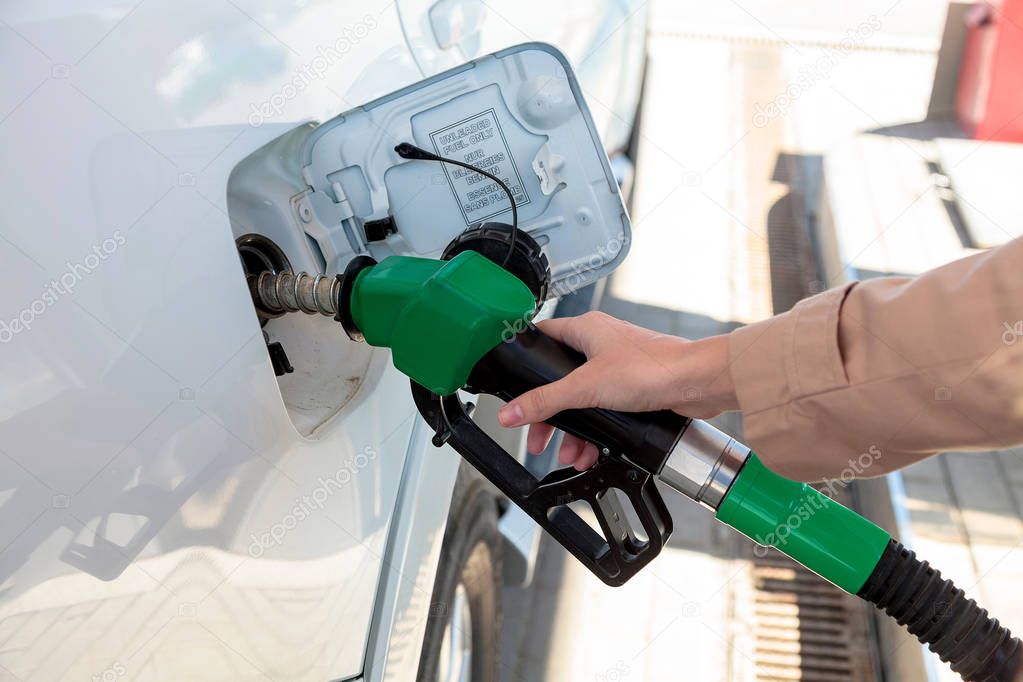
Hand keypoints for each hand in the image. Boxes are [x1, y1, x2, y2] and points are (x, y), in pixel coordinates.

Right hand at [497, 311, 738, 469]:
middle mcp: (600, 343)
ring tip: (569, 452)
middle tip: (539, 435)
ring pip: (583, 399)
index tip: (513, 383)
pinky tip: (590, 452)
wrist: (696, 383)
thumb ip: (546, 401)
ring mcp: (617, 366)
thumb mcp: (586, 388)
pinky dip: (595, 431)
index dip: (525, 359)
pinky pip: (603, 410)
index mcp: (585, 329)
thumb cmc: (651, 369)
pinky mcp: (633, 387)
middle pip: (560, 379)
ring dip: (574, 429)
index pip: (542, 336)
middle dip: (551, 413)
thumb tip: (511, 411)